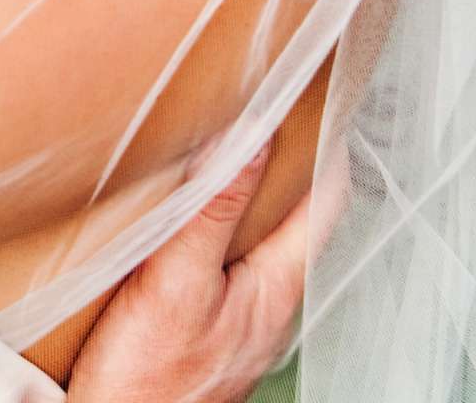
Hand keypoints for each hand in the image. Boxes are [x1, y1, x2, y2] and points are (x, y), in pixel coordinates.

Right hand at [66, 141, 350, 402]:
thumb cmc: (148, 377)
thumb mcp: (177, 282)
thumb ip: (213, 211)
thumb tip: (248, 137)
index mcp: (277, 288)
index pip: (327, 203)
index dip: (325, 149)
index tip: (312, 100)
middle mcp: (269, 305)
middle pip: (293, 221)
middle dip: (278, 167)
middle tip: (255, 113)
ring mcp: (240, 323)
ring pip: (257, 246)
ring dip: (241, 201)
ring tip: (213, 156)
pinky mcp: (207, 334)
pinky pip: (224, 270)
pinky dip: (212, 235)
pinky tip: (176, 228)